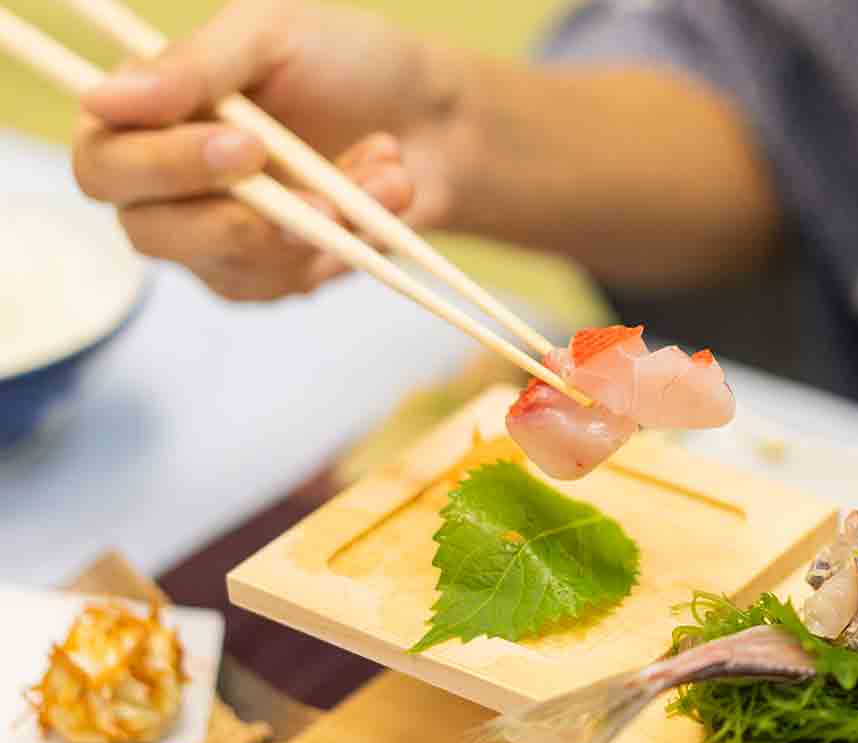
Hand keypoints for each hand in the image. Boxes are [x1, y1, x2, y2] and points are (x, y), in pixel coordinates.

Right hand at [71, 0, 457, 300]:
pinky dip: (351, 239)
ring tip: (384, 168)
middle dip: (240, 218)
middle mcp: (167, 185)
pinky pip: (292, 280)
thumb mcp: (271, 33)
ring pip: (234, 263)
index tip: (247, 147)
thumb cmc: (347, 63)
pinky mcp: (275, 275)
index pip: (104, 165)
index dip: (162, 167)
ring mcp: (219, 239)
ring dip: (322, 220)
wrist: (439, 121)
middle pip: (148, 234)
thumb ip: (193, 65)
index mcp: (147, 117)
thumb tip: (104, 97)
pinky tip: (387, 191)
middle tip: (322, 196)